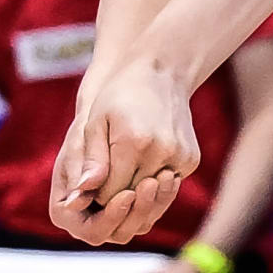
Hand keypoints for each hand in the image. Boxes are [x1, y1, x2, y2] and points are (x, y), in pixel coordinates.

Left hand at [49, 57, 198, 244]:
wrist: (160, 75)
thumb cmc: (119, 97)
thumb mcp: (95, 123)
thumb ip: (90, 160)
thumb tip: (81, 194)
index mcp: (134, 142)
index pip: (110, 193)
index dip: (96, 193)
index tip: (91, 180)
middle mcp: (162, 151)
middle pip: (132, 197)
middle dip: (116, 194)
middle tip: (106, 175)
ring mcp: (181, 157)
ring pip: (151, 195)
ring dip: (136, 188)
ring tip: (125, 168)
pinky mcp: (192, 160)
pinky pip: (167, 185)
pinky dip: (153, 180)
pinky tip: (145, 162)